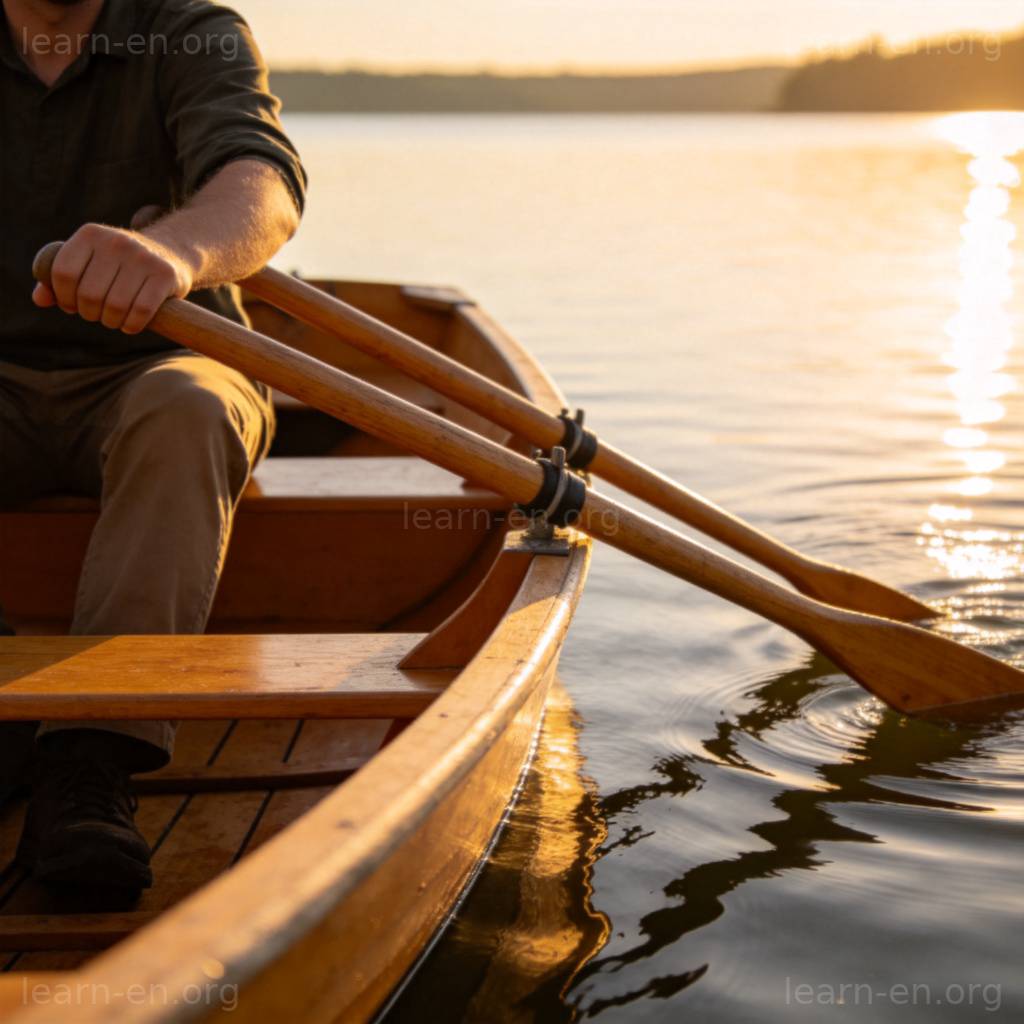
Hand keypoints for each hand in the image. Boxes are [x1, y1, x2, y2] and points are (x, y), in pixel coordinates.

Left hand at [32, 223, 193, 333]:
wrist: (170, 254)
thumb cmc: (120, 265)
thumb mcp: (89, 263)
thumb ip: (60, 280)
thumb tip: (39, 299)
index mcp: (90, 234)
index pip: (63, 273)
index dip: (63, 298)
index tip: (72, 306)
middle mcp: (116, 241)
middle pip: (89, 294)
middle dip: (89, 313)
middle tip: (97, 315)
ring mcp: (142, 257)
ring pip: (115, 306)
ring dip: (111, 322)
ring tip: (114, 320)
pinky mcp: (165, 274)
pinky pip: (141, 311)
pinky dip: (132, 326)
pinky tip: (130, 325)